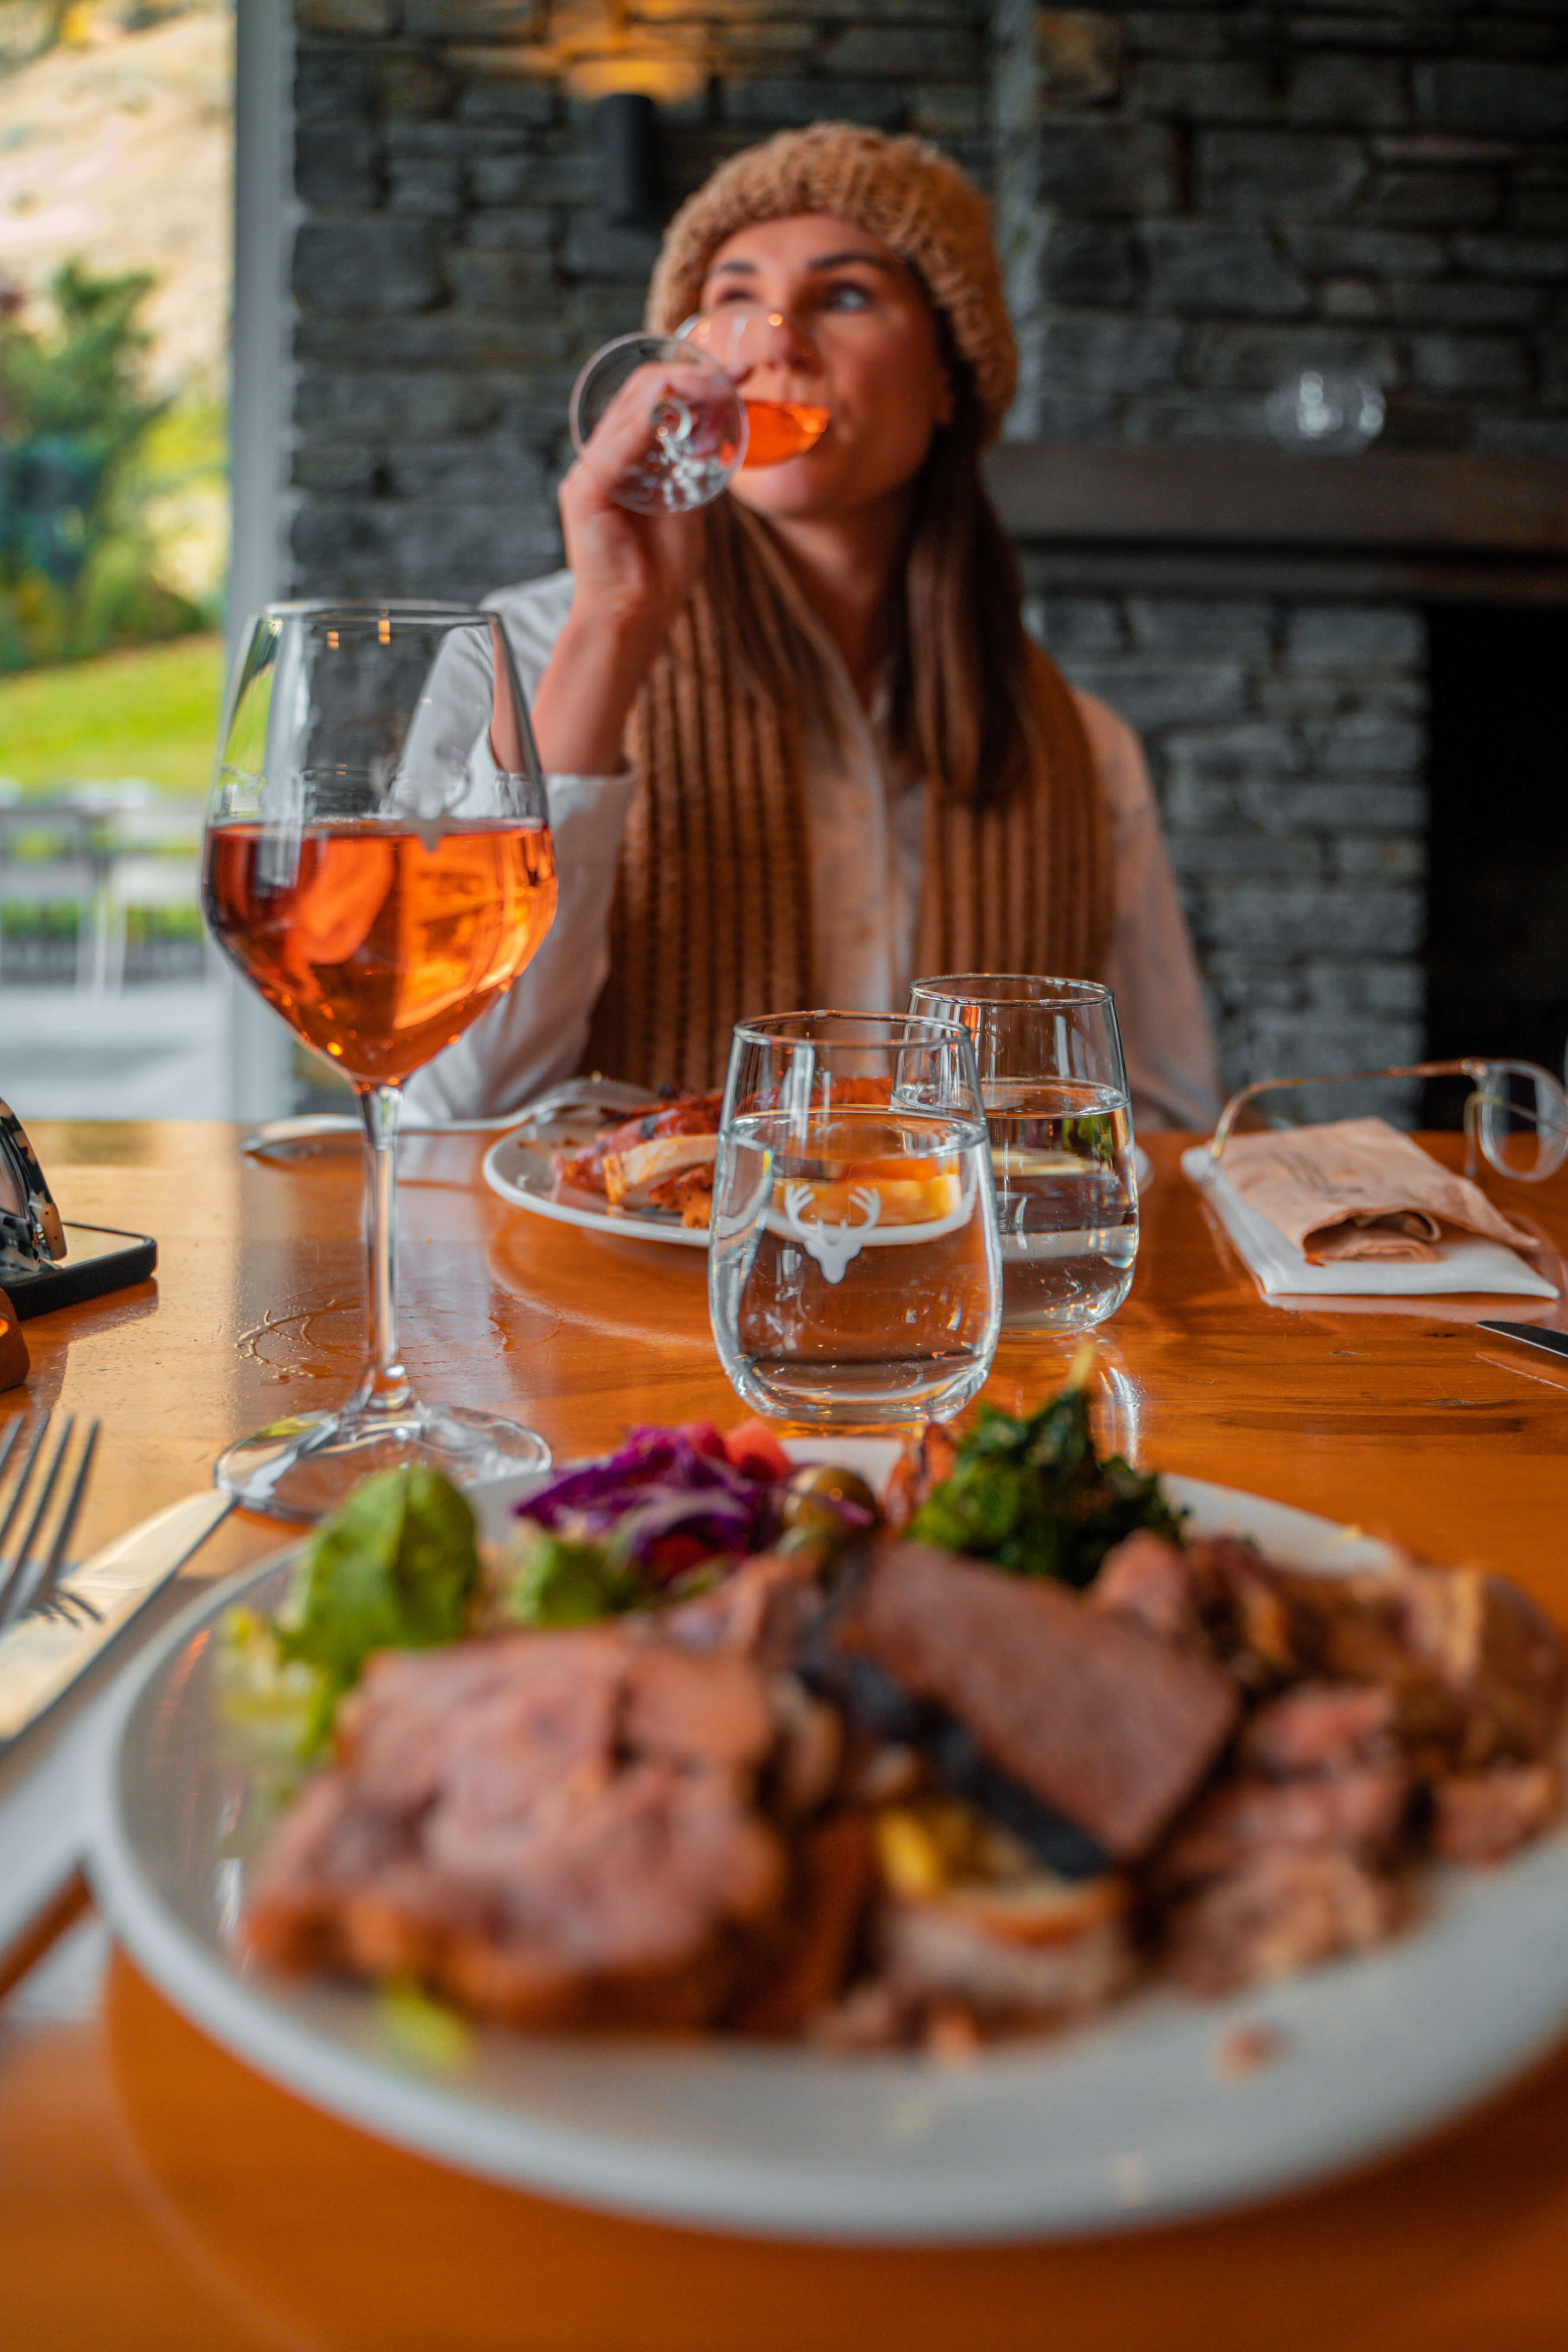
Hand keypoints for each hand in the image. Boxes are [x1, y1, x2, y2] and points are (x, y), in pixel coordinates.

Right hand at [534, 368, 713, 774]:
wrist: (637, 616)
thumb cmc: (661, 572)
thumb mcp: (688, 507)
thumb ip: (693, 470)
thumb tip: (717, 432)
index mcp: (628, 458)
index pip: (655, 400)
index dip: (695, 380)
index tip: (740, 373)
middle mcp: (606, 457)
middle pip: (641, 394)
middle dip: (690, 376)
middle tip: (733, 372)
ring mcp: (590, 472)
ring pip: (629, 411)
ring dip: (673, 392)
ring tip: (713, 385)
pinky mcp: (582, 493)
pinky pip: (613, 449)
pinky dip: (643, 426)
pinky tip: (673, 410)